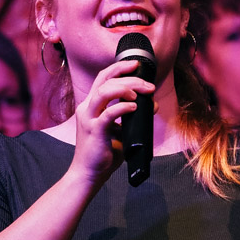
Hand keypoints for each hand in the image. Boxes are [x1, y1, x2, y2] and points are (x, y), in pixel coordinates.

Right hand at [71, 59, 155, 186]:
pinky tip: (134, 108)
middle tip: (148, 85)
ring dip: (125, 89)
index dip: (119, 68)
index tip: (136, 65)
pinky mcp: (94, 131)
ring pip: (104, 92)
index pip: (103, 78)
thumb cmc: (104, 152)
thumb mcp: (119, 131)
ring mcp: (89, 119)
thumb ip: (131, 117)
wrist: (88, 174)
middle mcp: (87, 108)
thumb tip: (151, 105)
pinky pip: (108, 114)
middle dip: (129, 77)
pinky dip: (123, 108)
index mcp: (91, 105)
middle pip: (105, 80)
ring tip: (140, 95)